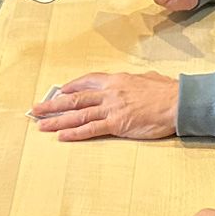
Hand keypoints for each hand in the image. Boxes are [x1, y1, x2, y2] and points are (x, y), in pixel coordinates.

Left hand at [32, 72, 178, 141]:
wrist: (178, 102)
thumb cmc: (166, 91)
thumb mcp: (146, 79)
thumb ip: (134, 81)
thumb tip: (133, 83)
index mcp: (115, 80)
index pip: (86, 82)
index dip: (70, 88)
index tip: (58, 92)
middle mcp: (109, 93)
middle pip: (75, 99)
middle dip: (53, 105)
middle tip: (36, 109)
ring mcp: (112, 109)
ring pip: (78, 114)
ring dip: (57, 120)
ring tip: (41, 125)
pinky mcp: (117, 124)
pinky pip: (91, 129)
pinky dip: (75, 133)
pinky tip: (62, 136)